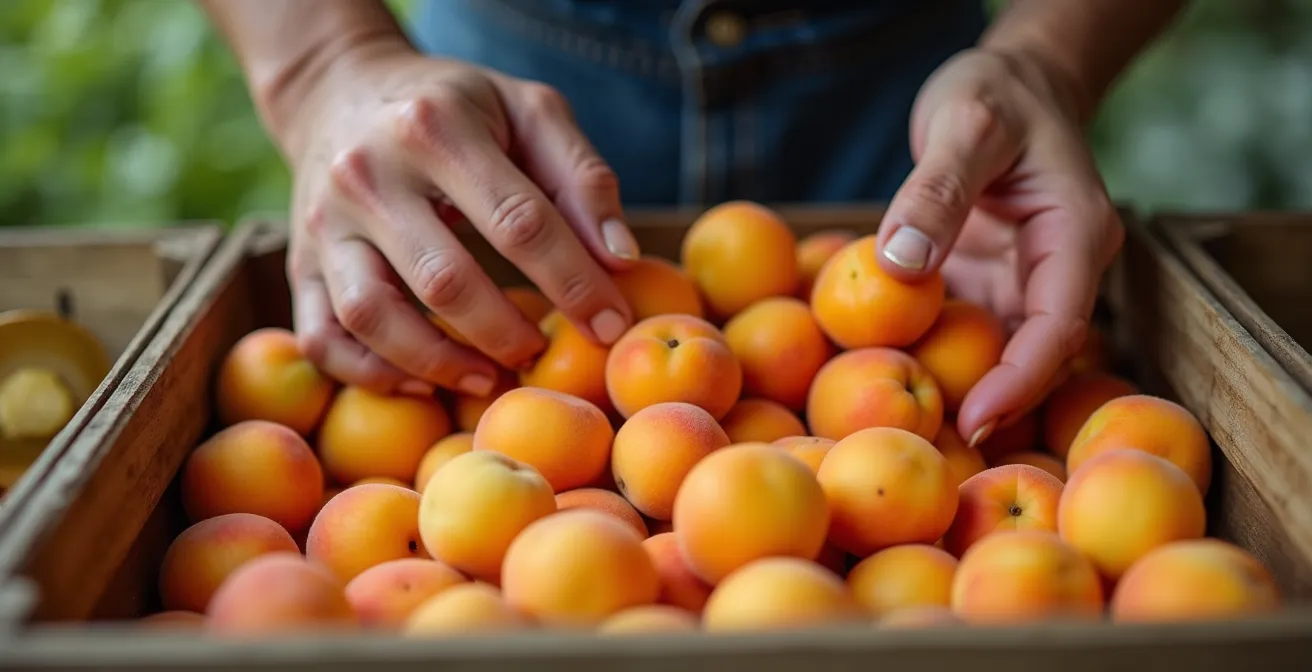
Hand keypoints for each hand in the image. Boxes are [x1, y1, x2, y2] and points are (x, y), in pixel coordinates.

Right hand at [278, 41, 639, 397]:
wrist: (341, 88)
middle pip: (444, 279)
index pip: (517, 221)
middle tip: (543, 354)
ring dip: (439, 363)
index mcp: (436, 127)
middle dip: (507, 332)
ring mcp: (322, 224)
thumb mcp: (529, 112)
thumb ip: (583, 179)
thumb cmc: (456, 106)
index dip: (573, 281)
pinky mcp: (300, 264)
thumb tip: (621, 261)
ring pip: (373, 316)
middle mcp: (368, 175)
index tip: (611, 324)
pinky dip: (372, 375)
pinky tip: (423, 384)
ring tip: (491, 377)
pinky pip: (325, 337)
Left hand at [874, 48, 1124, 445]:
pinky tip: (885, 385)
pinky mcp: (987, 282)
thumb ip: (935, 191)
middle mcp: (1057, 269)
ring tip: (910, 439)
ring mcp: (1021, 281)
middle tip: (934, 453)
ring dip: (960, 391)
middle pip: (1033, 356)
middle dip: (992, 406)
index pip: (1059, 326)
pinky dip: (932, 355)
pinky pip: (964, 330)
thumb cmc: (994, 91)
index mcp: (1074, 236)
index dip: (1022, 380)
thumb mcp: (963, 125)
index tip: (977, 421)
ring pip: (999, 353)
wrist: (1009, 80)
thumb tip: (900, 267)